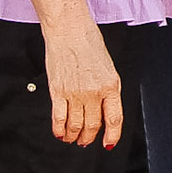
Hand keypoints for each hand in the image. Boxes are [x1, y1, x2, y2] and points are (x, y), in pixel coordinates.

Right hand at [42, 20, 122, 147]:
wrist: (69, 29)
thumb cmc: (88, 42)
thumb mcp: (108, 66)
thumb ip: (107, 88)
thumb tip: (103, 109)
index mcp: (111, 85)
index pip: (114, 119)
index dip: (112, 135)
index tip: (109, 143)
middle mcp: (94, 91)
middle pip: (93, 125)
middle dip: (89, 138)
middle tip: (86, 141)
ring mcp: (75, 93)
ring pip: (76, 125)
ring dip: (74, 136)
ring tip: (72, 138)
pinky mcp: (57, 91)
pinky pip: (58, 118)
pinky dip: (59, 129)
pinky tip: (60, 132)